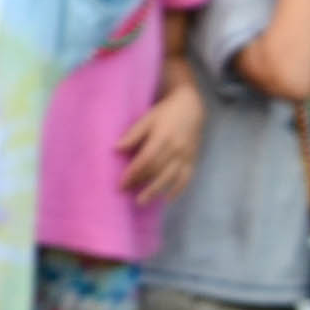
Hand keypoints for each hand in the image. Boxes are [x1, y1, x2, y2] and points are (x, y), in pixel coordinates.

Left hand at [118, 82, 203, 203]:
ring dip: (157, 190)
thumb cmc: (164, 113)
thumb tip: (115, 148)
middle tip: (127, 195)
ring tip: (142, 201)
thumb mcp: (147, 119)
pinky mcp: (193, 160)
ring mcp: (186, 155)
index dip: (133, 173)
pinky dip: (178, 190)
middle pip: (158, 170)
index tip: (121, 184)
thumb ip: (133, 134)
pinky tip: (167, 199)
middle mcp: (176, 148)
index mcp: (162, 137)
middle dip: (142, 183)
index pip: (146, 159)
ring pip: (171, 177)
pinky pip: (187, 178)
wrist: (191, 107)